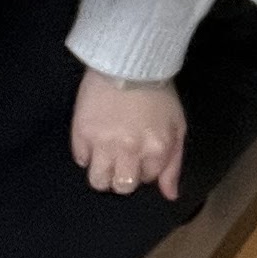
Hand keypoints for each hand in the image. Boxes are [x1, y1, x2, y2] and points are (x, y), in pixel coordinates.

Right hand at [70, 68, 186, 201]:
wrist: (128, 61)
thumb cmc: (158, 94)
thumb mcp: (177, 127)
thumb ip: (174, 164)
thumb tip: (170, 196)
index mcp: (156, 149)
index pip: (147, 179)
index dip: (145, 168)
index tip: (143, 153)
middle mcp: (129, 150)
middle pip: (122, 186)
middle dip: (124, 177)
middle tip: (124, 159)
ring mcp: (103, 142)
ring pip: (97, 181)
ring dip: (103, 173)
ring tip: (107, 157)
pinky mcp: (81, 132)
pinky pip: (80, 159)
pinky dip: (86, 155)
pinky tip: (94, 140)